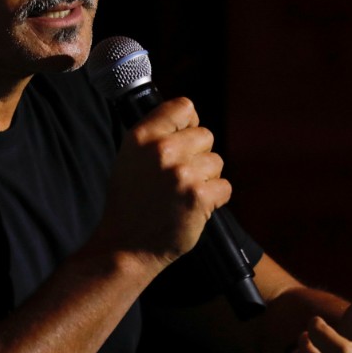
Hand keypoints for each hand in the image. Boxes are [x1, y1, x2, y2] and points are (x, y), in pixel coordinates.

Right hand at [97, 97, 231, 267]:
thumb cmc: (130, 201)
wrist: (127, 245)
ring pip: (216, 162)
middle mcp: (161, 150)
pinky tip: (193, 207)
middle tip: (179, 177)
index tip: (184, 139)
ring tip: (182, 194)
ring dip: (206, 179)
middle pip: (206, 135)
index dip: (189, 123)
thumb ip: (156, 135)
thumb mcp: (130, 157)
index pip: (184, 107)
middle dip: (199, 155)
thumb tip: (188, 120)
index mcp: (141, 136)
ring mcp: (181, 173)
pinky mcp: (198, 196)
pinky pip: (224, 187)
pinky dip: (214, 200)